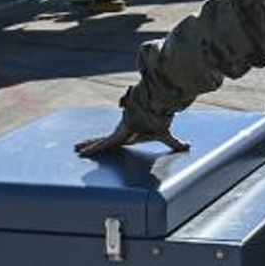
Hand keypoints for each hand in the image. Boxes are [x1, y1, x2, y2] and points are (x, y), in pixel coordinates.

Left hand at [74, 116, 189, 156]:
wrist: (152, 114)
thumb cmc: (156, 124)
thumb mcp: (163, 136)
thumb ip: (174, 143)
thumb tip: (189, 146)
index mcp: (127, 135)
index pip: (114, 140)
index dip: (106, 142)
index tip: (101, 144)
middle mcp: (119, 135)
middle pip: (102, 141)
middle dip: (91, 143)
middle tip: (79, 147)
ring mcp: (115, 135)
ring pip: (98, 142)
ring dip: (87, 145)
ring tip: (75, 149)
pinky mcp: (114, 137)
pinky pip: (100, 145)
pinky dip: (91, 148)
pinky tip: (81, 151)